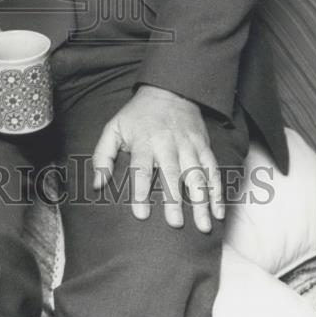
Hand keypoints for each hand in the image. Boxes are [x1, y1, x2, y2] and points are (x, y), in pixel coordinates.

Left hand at [92, 85, 223, 232]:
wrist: (169, 91)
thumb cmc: (137, 116)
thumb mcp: (113, 129)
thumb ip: (102, 157)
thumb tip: (97, 185)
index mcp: (143, 141)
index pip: (140, 168)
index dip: (140, 190)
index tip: (141, 214)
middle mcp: (167, 143)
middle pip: (171, 173)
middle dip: (174, 199)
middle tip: (175, 223)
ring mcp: (188, 145)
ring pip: (196, 175)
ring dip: (201, 201)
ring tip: (203, 226)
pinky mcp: (203, 147)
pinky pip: (213, 170)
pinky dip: (218, 191)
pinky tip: (219, 212)